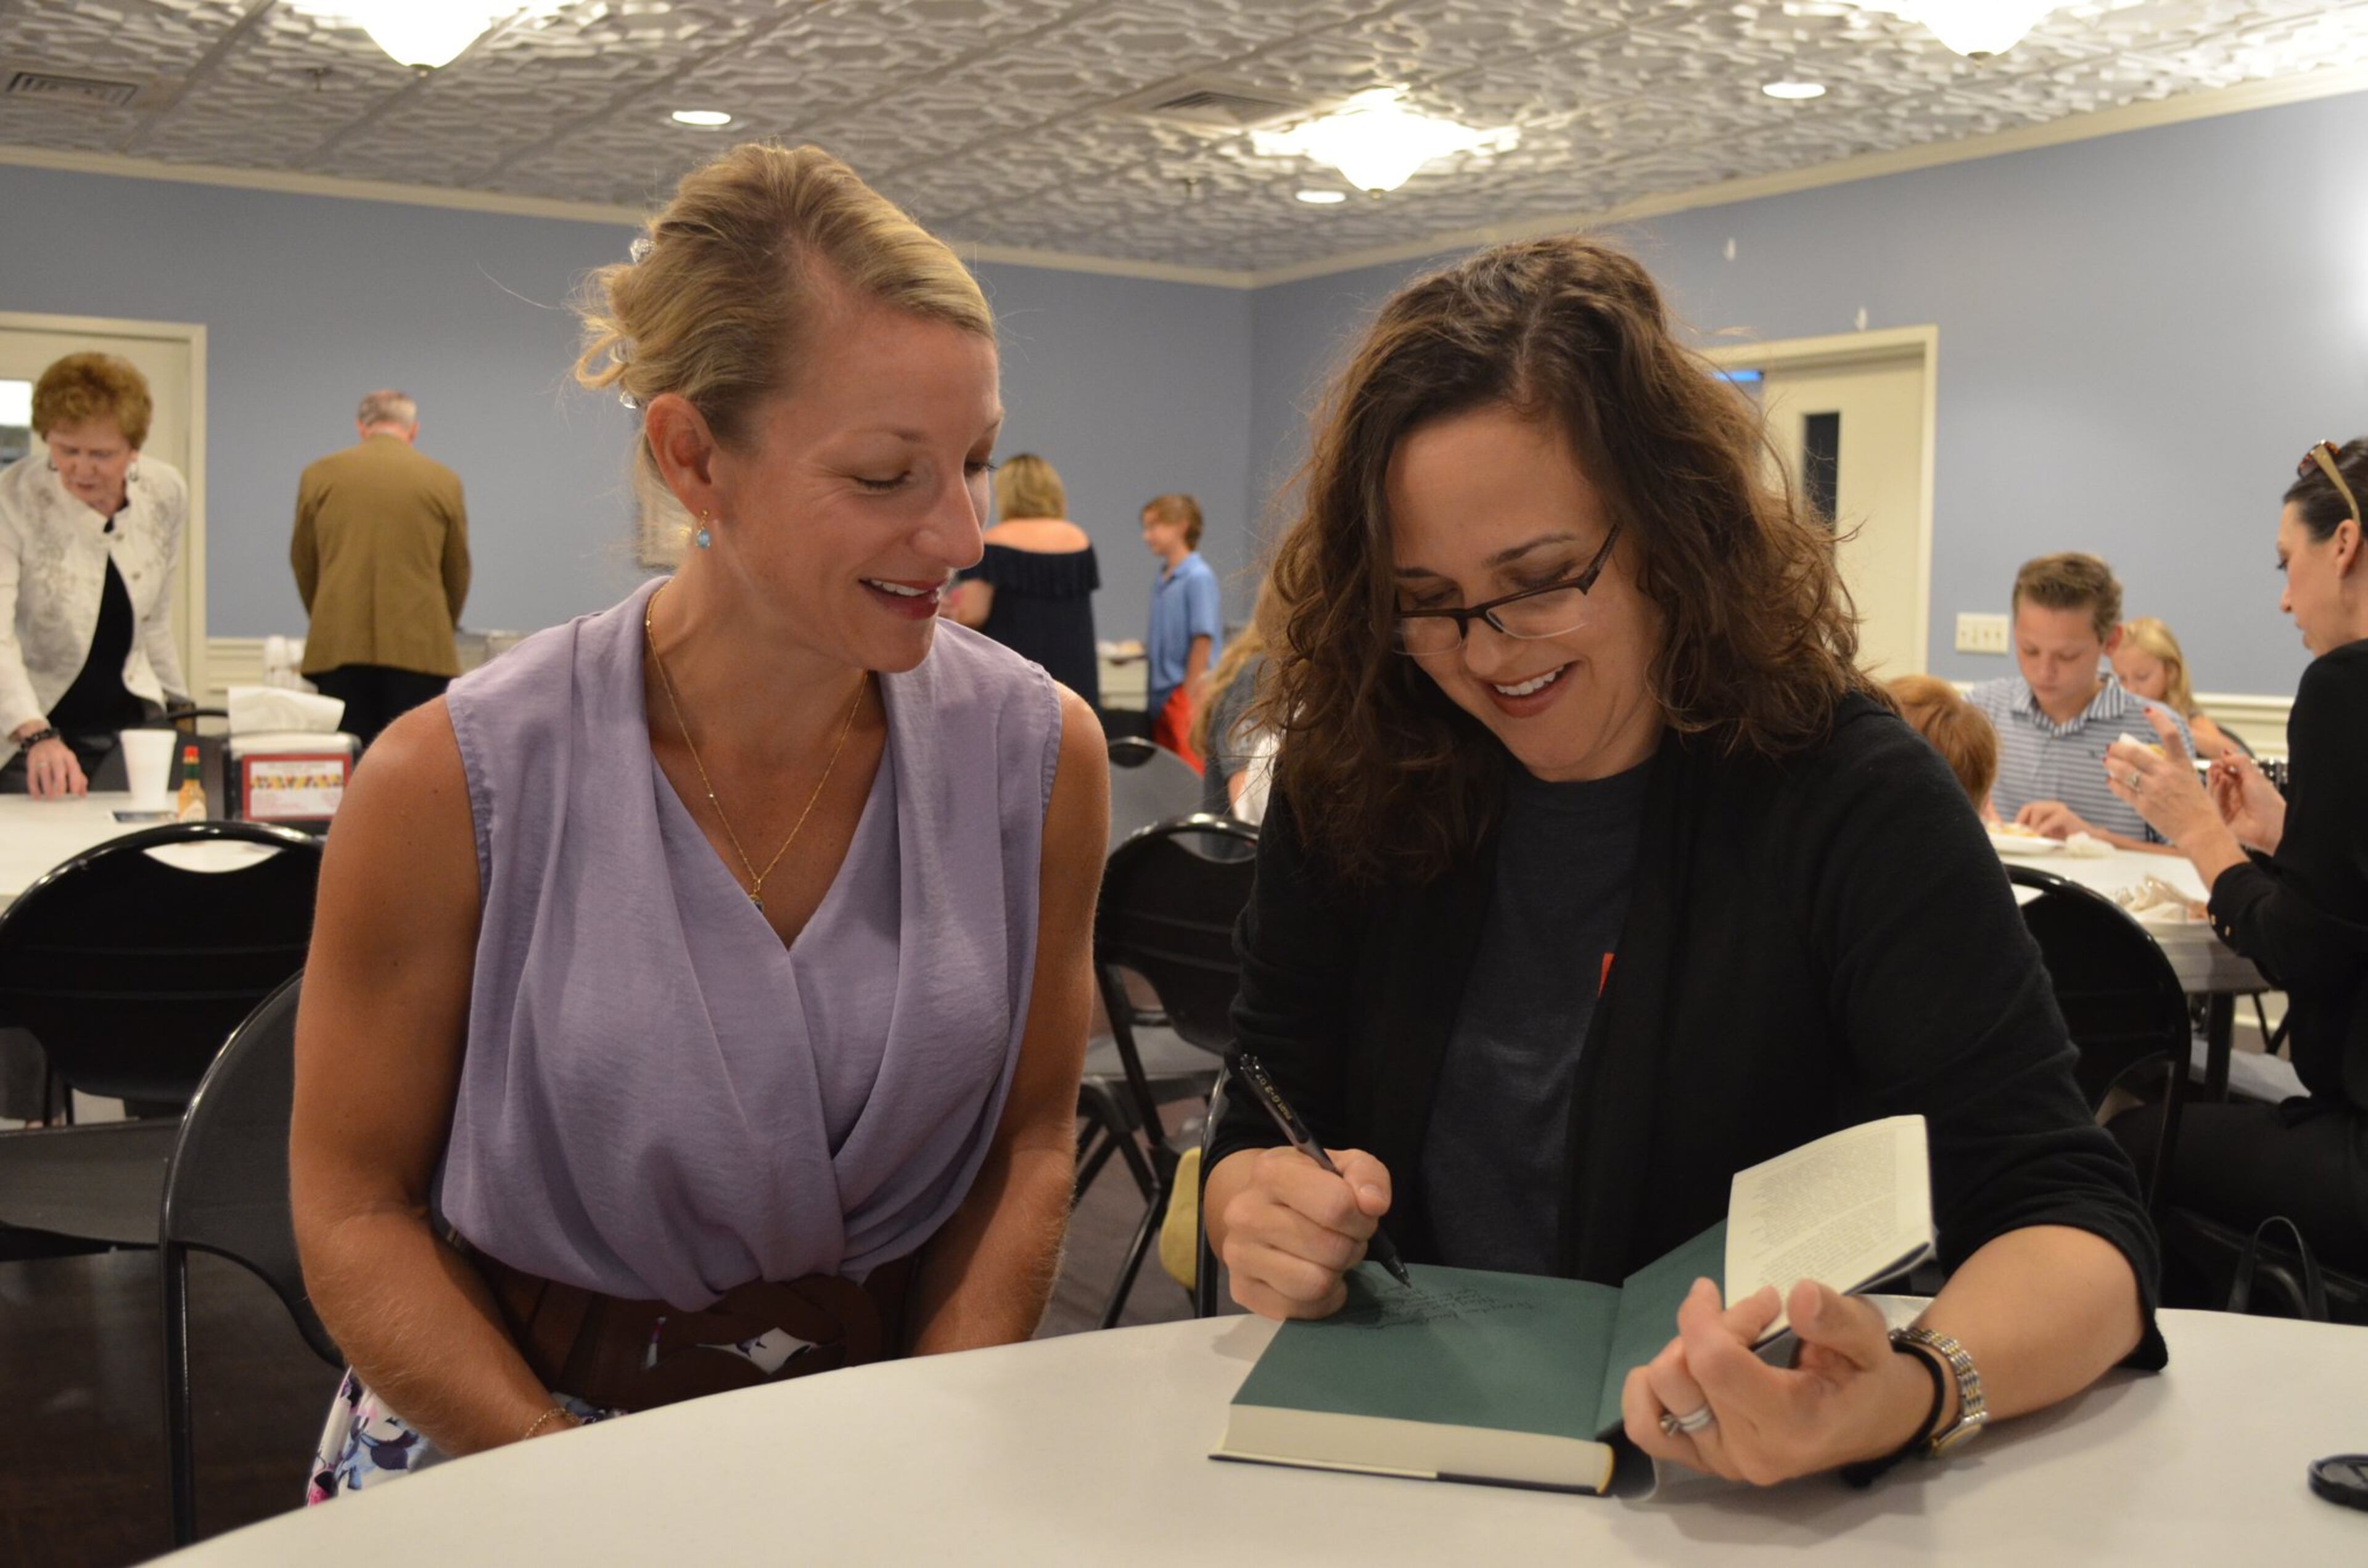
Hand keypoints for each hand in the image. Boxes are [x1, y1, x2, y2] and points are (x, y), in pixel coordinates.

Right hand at [21, 736, 86, 798]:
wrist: (43, 741)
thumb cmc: (60, 756)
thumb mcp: (71, 763)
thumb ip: (79, 778)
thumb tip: (82, 794)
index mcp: (68, 756)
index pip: (73, 768)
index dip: (75, 781)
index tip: (74, 792)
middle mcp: (56, 756)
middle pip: (58, 770)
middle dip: (60, 784)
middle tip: (60, 796)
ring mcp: (42, 758)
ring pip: (44, 773)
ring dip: (47, 787)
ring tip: (50, 797)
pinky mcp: (31, 762)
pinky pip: (32, 776)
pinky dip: (33, 787)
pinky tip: (37, 796)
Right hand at [1217, 1143, 1389, 1320]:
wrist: (1262, 1208)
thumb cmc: (1310, 1186)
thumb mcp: (1344, 1166)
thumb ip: (1368, 1175)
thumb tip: (1373, 1204)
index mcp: (1270, 1172)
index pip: (1336, 1206)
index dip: (1362, 1218)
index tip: (1361, 1216)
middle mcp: (1245, 1213)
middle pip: (1330, 1249)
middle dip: (1351, 1247)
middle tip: (1345, 1238)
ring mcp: (1239, 1255)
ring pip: (1316, 1284)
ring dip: (1336, 1274)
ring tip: (1328, 1257)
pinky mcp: (1242, 1291)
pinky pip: (1302, 1310)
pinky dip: (1321, 1299)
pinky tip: (1314, 1276)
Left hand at [1621, 1279, 1943, 1486]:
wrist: (1873, 1422)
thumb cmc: (1866, 1376)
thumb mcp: (1868, 1338)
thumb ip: (1836, 1317)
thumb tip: (1798, 1294)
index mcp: (1792, 1422)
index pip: (1715, 1363)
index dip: (1710, 1316)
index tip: (1741, 1295)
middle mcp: (1749, 1452)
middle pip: (1685, 1372)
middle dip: (1707, 1328)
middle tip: (1749, 1315)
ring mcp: (1722, 1462)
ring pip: (1659, 1397)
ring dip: (1678, 1354)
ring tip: (1718, 1341)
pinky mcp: (1705, 1461)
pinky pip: (1648, 1430)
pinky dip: (1647, 1394)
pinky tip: (1675, 1365)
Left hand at [2014, 800, 2092, 840]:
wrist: (2087, 838)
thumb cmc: (2065, 836)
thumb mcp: (2046, 832)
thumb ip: (2034, 829)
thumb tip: (2019, 832)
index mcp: (2046, 808)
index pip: (2027, 808)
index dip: (2020, 818)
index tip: (2015, 829)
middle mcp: (2052, 806)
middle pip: (2030, 806)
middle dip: (2023, 819)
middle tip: (2022, 832)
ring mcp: (2059, 809)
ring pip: (2038, 810)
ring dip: (2033, 824)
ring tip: (2033, 835)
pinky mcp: (2065, 816)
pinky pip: (2050, 820)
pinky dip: (2043, 828)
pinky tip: (2040, 835)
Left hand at [2105, 711, 2214, 844]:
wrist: (2200, 831)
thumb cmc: (2199, 807)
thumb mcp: (2191, 781)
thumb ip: (2173, 770)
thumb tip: (2152, 761)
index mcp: (2182, 765)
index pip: (2170, 734)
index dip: (2158, 719)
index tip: (2147, 709)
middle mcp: (2166, 774)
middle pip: (2134, 753)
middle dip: (2118, 748)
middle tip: (2111, 747)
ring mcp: (2153, 789)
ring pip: (2123, 770)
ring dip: (2111, 764)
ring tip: (2107, 762)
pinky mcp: (2143, 805)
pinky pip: (2122, 790)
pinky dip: (2113, 783)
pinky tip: (2110, 781)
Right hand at [2206, 752, 2284, 852]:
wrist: (2272, 825)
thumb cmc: (2267, 801)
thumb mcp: (2254, 775)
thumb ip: (2240, 761)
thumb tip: (2224, 753)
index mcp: (2244, 786)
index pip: (2226, 774)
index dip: (2221, 766)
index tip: (2219, 760)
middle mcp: (2234, 796)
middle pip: (2217, 782)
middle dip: (2215, 773)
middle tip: (2215, 766)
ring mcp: (2227, 808)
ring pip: (2213, 792)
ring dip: (2215, 781)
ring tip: (2219, 774)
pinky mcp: (2221, 819)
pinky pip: (2213, 804)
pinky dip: (2215, 793)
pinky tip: (2220, 783)